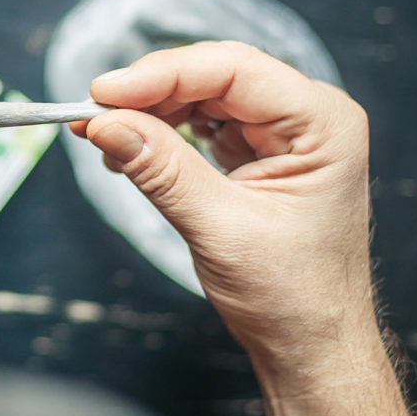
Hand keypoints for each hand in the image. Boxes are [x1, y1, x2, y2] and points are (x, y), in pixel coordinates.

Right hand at [73, 41, 411, 415]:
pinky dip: (162, 131)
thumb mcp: (219, 229)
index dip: (162, 74)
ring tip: (106, 135)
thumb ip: (161, 169)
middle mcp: (309, 117)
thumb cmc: (291, 297)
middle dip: (150, 92)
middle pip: (216, 75)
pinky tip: (131, 146)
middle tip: (92, 113)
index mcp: (323, 123)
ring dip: (151, 110)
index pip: (234, 70)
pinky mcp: (259, 152)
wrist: (309, 345)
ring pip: (204, 95)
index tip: (103, 92)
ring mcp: (284, 133)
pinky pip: (202, 122)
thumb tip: (105, 123)